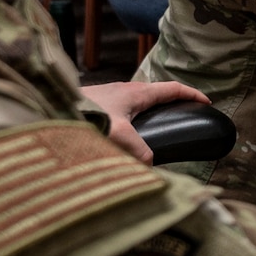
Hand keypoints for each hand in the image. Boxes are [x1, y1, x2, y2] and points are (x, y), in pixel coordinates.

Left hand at [81, 80, 208, 164]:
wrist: (49, 107)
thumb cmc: (84, 115)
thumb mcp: (117, 134)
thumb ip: (138, 151)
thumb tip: (151, 166)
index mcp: (137, 92)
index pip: (173, 88)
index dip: (192, 94)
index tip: (207, 102)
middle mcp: (124, 91)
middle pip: (156, 94)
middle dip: (172, 103)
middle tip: (182, 118)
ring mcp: (109, 97)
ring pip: (137, 103)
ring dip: (150, 113)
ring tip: (153, 132)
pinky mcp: (95, 106)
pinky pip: (122, 111)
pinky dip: (132, 121)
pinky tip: (122, 138)